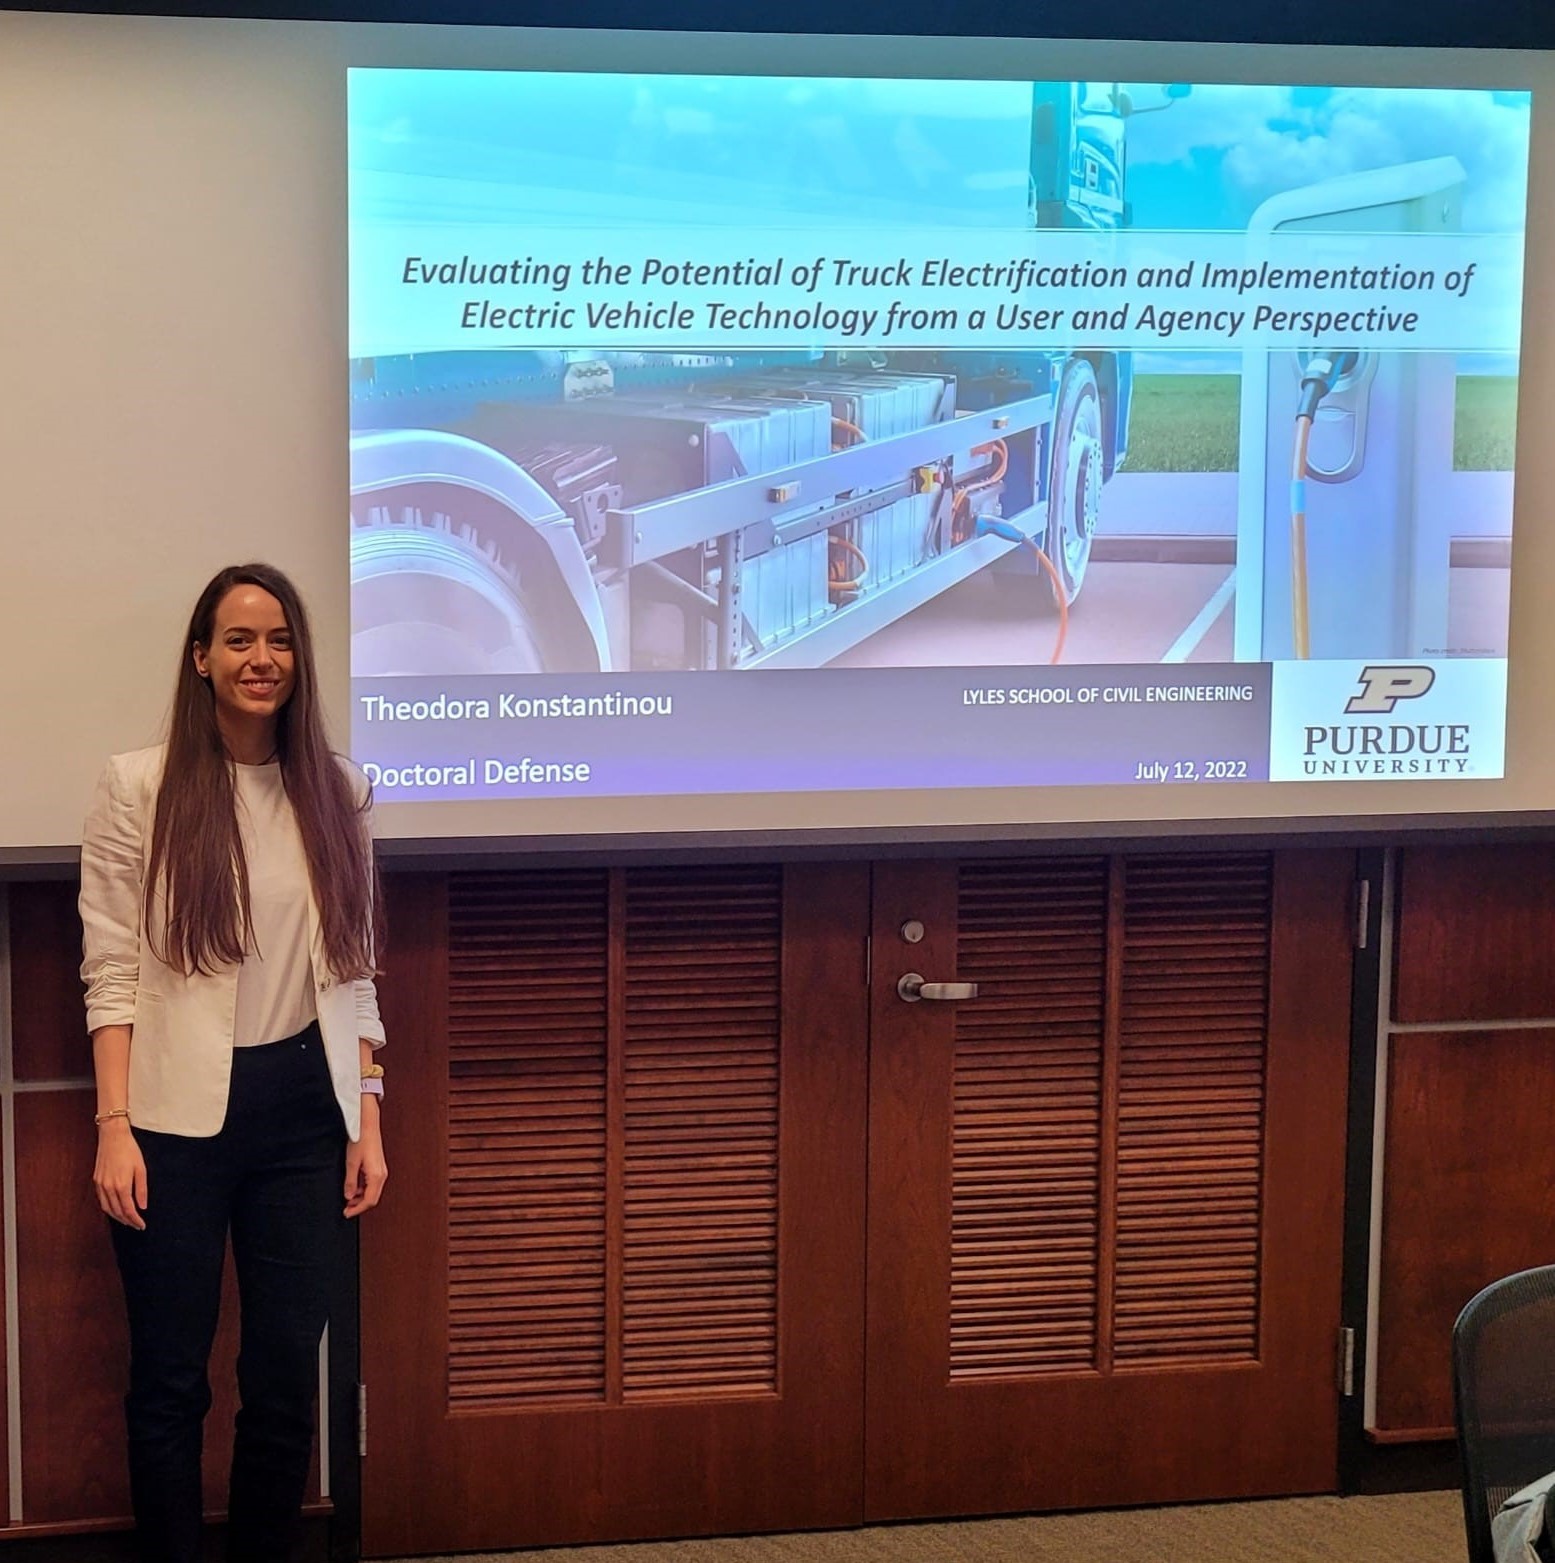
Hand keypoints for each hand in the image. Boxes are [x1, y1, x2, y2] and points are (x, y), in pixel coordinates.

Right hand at [94, 1120, 146, 1229]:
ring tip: (127, 1220)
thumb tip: (142, 1207)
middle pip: (117, 1212)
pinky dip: (108, 1208)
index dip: (135, 1220)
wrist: (112, 1136)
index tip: (141, 1225)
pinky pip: (101, 1200)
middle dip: (127, 1221)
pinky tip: (115, 1208)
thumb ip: (141, 1189)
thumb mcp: (141, 1169)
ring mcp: (100, 1185)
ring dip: (117, 1217)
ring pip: (107, 1208)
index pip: (128, 1210)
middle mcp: (108, 1188)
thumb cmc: (130, 1150)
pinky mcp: (96, 1181)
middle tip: (136, 1225)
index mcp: (121, 1185)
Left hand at [344, 1102, 387, 1217]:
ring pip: (374, 1192)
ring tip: (349, 1199)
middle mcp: (382, 1175)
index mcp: (376, 1176)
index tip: (347, 1213)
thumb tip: (349, 1196)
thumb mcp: (351, 1163)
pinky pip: (373, 1184)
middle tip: (346, 1209)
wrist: (368, 1126)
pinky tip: (355, 1188)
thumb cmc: (361, 1141)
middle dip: (359, 1205)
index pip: (369, 1201)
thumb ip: (350, 1182)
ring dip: (362, 1198)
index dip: (357, 1209)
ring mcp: (382, 1171)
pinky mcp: (379, 1167)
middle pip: (373, 1198)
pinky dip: (364, 1189)